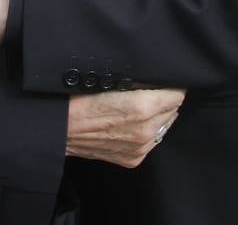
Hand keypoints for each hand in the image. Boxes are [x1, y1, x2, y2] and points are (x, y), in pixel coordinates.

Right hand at [66, 88, 184, 167]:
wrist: (61, 128)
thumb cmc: (81, 97)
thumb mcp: (111, 78)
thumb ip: (139, 80)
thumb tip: (156, 78)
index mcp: (142, 107)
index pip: (176, 94)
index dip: (172, 85)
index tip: (166, 80)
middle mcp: (145, 131)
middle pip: (173, 110)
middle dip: (166, 100)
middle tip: (153, 91)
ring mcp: (140, 148)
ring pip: (164, 127)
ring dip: (159, 116)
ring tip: (142, 107)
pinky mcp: (133, 159)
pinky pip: (151, 142)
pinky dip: (147, 131)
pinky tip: (132, 123)